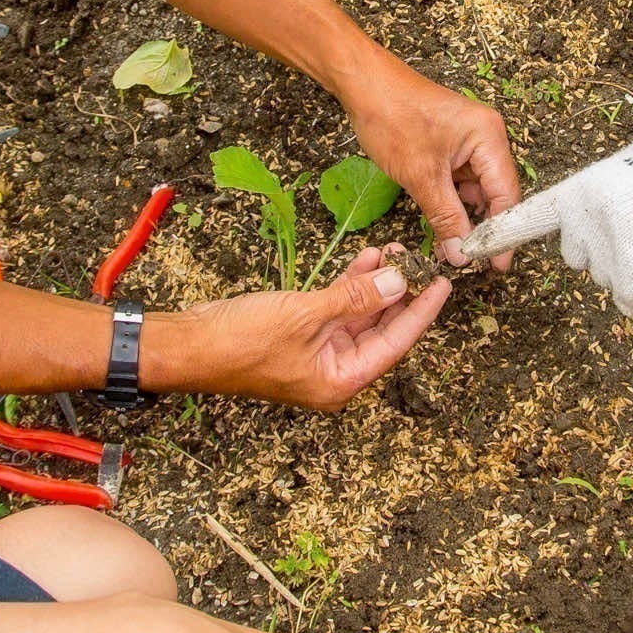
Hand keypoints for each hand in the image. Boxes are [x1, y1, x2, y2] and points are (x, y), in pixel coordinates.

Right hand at [153, 246, 451, 407]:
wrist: (191, 344)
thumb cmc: (241, 342)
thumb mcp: (306, 315)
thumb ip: (355, 298)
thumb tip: (398, 280)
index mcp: (341, 380)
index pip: (396, 343)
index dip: (421, 312)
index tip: (442, 285)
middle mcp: (334, 371)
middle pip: (381, 330)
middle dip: (399, 293)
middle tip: (416, 259)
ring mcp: (317, 353)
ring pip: (360, 316)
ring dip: (375, 285)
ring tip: (391, 251)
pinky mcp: (300, 334)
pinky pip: (337, 310)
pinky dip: (349, 287)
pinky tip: (364, 261)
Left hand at [345, 62, 523, 261]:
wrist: (363, 84)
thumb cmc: (392, 119)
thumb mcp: (420, 176)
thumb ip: (446, 218)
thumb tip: (463, 255)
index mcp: (489, 137)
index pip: (507, 194)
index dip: (503, 233)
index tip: (497, 265)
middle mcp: (487, 137)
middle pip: (496, 192)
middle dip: (483, 226)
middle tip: (471, 260)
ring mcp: (470, 140)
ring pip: (476, 189)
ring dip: (465, 215)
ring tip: (454, 247)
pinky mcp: (452, 144)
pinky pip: (460, 179)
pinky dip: (452, 200)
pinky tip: (442, 222)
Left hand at [450, 112, 632, 316]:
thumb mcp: (618, 171)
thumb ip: (591, 199)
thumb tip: (577, 218)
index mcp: (578, 193)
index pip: (528, 216)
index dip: (501, 233)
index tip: (474, 247)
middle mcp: (587, 223)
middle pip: (578, 253)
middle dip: (600, 245)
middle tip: (632, 222)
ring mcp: (612, 251)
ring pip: (608, 270)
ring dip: (627, 260)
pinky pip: (631, 289)